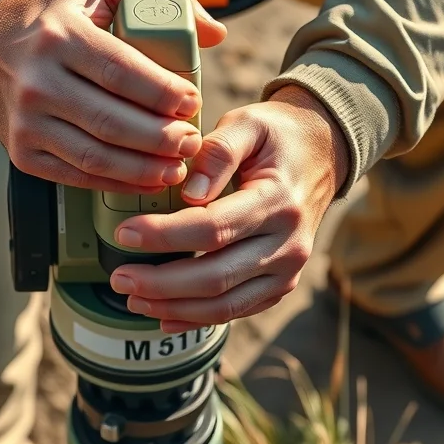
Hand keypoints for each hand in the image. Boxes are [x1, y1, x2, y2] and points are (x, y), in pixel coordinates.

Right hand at [0, 0, 226, 192]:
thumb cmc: (57, 14)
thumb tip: (214, 33)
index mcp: (59, 36)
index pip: (121, 72)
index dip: (162, 93)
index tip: (192, 102)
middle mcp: (36, 81)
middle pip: (111, 122)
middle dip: (161, 138)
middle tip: (192, 141)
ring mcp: (26, 122)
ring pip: (96, 156)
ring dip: (144, 168)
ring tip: (177, 165)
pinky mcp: (22, 153)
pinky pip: (78, 176)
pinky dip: (117, 183)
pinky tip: (147, 179)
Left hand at [107, 85, 349, 332]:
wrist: (324, 155)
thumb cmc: (278, 135)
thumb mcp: (249, 124)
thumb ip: (218, 152)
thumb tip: (189, 192)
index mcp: (278, 202)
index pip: (212, 229)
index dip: (164, 236)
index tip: (124, 233)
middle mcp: (288, 244)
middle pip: (215, 277)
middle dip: (160, 283)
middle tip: (118, 277)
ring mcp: (288, 271)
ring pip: (224, 305)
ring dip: (174, 308)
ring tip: (133, 297)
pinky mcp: (281, 285)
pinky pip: (237, 311)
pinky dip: (197, 319)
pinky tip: (163, 316)